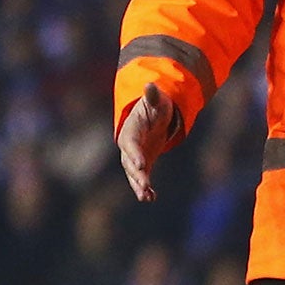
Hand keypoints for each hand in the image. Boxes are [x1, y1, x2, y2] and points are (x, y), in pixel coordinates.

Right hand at [116, 82, 179, 202]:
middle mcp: (129, 146)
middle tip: (145, 186)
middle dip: (136, 175)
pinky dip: (146, 188)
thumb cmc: (154, 105)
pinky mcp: (143, 163)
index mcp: (130, 130)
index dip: (134, 154)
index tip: (140, 165)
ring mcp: (135, 156)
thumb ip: (153, 96)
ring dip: (139, 186)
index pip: (130, 143)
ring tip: (146, 197)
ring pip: (134, 174)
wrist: (152, 115)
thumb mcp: (156, 100)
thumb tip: (150, 85)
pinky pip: (143, 178)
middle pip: (129, 162)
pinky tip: (152, 198)